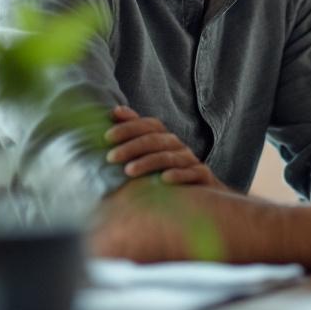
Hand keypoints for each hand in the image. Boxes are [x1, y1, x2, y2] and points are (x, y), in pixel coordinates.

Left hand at [105, 106, 224, 188]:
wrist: (201, 198)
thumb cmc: (168, 173)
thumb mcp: (151, 154)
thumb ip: (134, 133)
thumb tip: (114, 111)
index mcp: (165, 138)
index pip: (148, 126)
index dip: (129, 127)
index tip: (107, 136)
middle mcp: (178, 146)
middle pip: (155, 140)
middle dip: (131, 147)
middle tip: (110, 157)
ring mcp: (191, 161)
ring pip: (169, 157)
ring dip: (148, 162)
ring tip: (128, 171)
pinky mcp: (203, 177)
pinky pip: (193, 173)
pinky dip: (180, 174)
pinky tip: (164, 179)